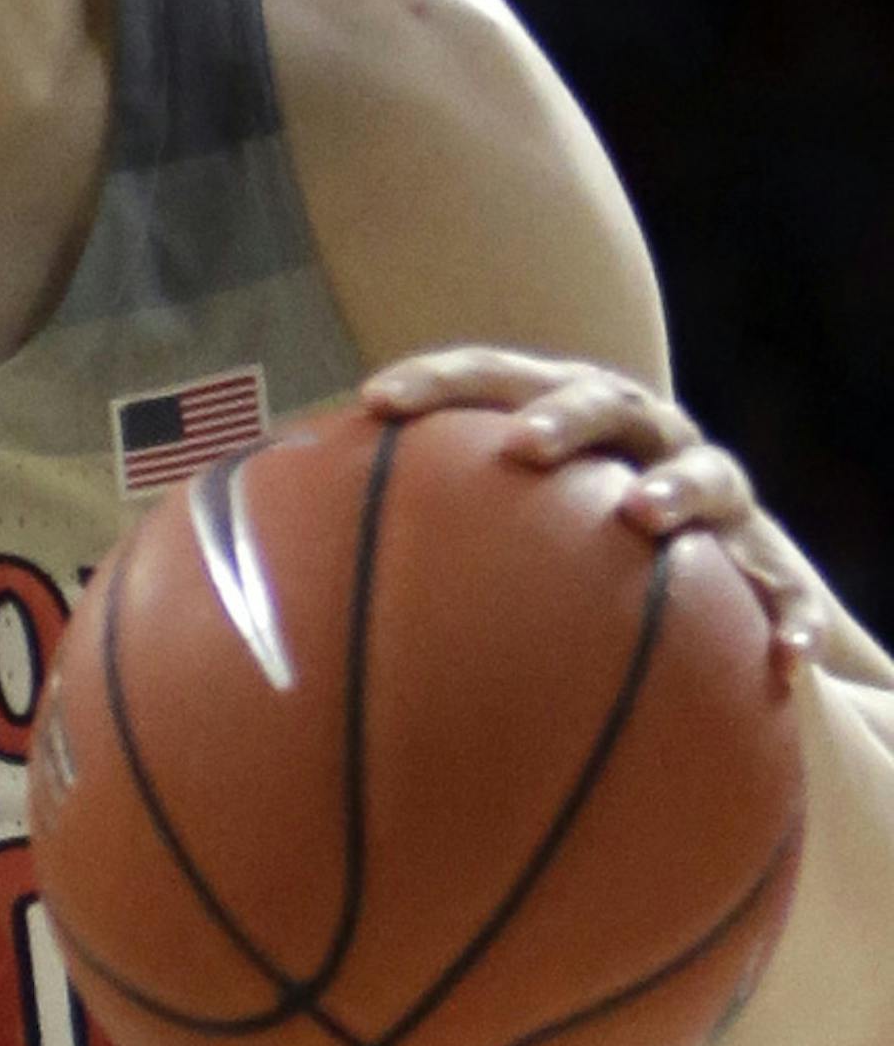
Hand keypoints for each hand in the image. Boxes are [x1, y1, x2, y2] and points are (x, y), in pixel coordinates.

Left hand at [362, 348, 826, 669]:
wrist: (711, 595)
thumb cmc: (567, 571)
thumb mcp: (490, 557)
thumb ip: (397, 560)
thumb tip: (255, 605)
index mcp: (566, 426)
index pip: (495, 380)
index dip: (441, 381)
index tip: (375, 401)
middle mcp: (643, 445)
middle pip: (606, 402)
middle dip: (563, 416)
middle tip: (522, 447)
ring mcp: (714, 501)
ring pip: (708, 478)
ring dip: (677, 492)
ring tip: (643, 518)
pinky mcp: (771, 567)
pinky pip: (786, 597)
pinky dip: (789, 622)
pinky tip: (782, 665)